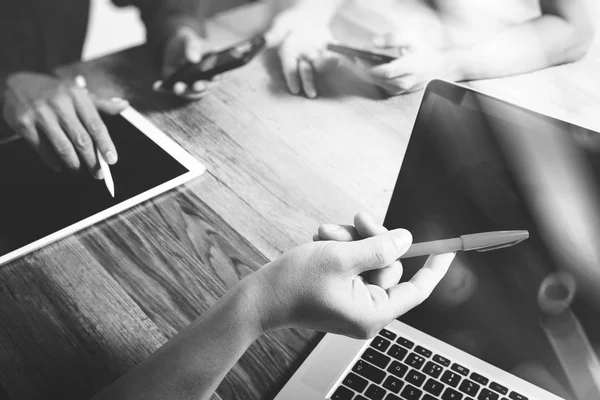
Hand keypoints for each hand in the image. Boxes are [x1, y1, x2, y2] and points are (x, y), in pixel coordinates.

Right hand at [2, 72, 127, 174]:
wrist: (17, 85)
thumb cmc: (55, 92)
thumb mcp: (77, 93)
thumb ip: (101, 103)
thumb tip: (124, 105)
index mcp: (77, 96)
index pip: (96, 125)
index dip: (105, 145)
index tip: (112, 160)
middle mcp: (59, 104)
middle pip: (81, 139)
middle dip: (92, 160)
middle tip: (98, 173)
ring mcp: (41, 113)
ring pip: (63, 147)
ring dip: (74, 163)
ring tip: (79, 169)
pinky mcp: (24, 123)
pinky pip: (43, 149)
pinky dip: (53, 161)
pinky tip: (60, 165)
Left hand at [155, 26, 215, 99]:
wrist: (174, 45)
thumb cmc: (188, 41)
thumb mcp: (190, 40)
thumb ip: (193, 47)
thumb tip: (193, 59)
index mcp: (212, 69)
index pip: (216, 76)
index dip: (215, 78)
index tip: (212, 78)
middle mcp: (203, 81)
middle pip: (203, 88)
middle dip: (199, 88)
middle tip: (196, 86)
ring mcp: (190, 85)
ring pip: (189, 92)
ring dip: (183, 91)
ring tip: (176, 87)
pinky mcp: (177, 85)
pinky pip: (171, 89)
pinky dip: (164, 88)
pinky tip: (157, 87)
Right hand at [250, 213, 454, 338]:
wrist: (260, 298)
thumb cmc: (296, 283)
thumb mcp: (341, 258)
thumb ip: (379, 248)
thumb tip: (406, 240)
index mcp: (373, 311)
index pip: (417, 290)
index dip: (434, 268)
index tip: (448, 249)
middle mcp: (366, 309)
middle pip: (389, 265)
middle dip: (371, 238)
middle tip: (358, 220)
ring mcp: (352, 300)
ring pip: (368, 259)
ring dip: (351, 240)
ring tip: (326, 232)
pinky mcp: (339, 291)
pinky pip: (353, 263)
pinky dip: (341, 248)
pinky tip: (322, 239)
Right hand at [267, 8, 335, 97]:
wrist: (307, 17)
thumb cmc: (289, 23)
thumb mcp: (280, 26)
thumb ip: (273, 36)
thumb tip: (262, 42)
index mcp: (289, 54)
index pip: (290, 70)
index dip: (292, 80)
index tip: (295, 90)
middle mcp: (303, 58)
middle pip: (306, 73)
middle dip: (309, 83)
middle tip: (312, 95)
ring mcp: (316, 55)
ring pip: (321, 64)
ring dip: (326, 66)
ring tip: (331, 67)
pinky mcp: (328, 49)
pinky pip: (334, 52)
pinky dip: (337, 54)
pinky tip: (340, 54)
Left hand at [348, 32, 460, 94]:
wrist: (441, 67)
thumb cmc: (425, 50)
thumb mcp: (413, 38)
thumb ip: (394, 38)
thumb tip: (374, 42)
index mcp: (408, 67)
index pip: (383, 71)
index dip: (367, 66)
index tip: (354, 57)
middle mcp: (403, 81)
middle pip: (374, 79)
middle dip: (358, 69)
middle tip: (344, 58)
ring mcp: (400, 89)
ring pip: (375, 84)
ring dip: (361, 73)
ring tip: (348, 62)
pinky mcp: (397, 92)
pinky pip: (379, 86)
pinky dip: (368, 78)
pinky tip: (360, 68)